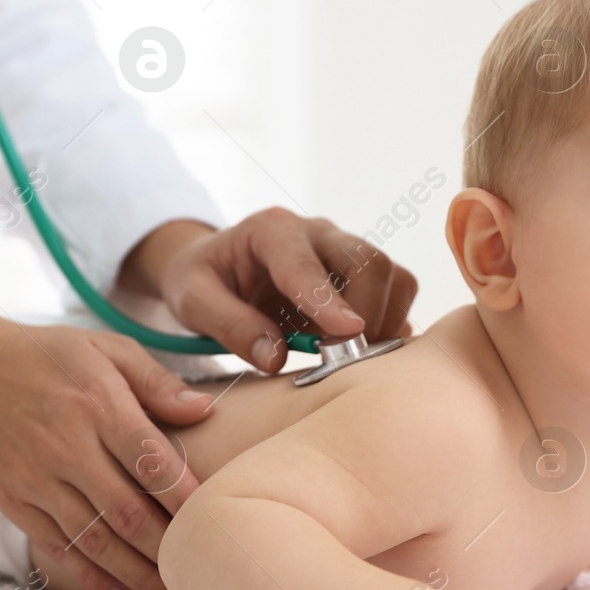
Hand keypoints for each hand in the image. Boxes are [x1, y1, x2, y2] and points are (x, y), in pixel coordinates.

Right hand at [0, 308, 213, 589]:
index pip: (152, 460)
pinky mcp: (15, 502)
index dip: (186, 498)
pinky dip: (91, 577)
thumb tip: (206, 409)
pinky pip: (58, 548)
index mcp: (98, 405)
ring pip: (95, 540)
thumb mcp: (106, 349)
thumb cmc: (50, 356)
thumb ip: (157, 381)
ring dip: (137, 576)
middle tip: (205, 581)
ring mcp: (37, 480)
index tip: (218, 524)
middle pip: (127, 511)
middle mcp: (68, 447)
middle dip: (168, 552)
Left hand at [121, 211, 418, 371]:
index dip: (328, 299)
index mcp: (271, 230)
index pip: (305, 263)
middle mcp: (316, 232)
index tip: (348, 333)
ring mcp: (342, 251)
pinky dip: (392, 322)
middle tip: (344, 358)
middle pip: (366, 260)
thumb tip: (275, 358)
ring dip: (384, 319)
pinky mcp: (359, 274)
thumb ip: (231, 326)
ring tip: (353, 355)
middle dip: (367, 312)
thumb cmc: (201, 280)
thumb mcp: (193, 301)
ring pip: (391, 275)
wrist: (214, 266)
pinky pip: (396, 291)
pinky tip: (368, 348)